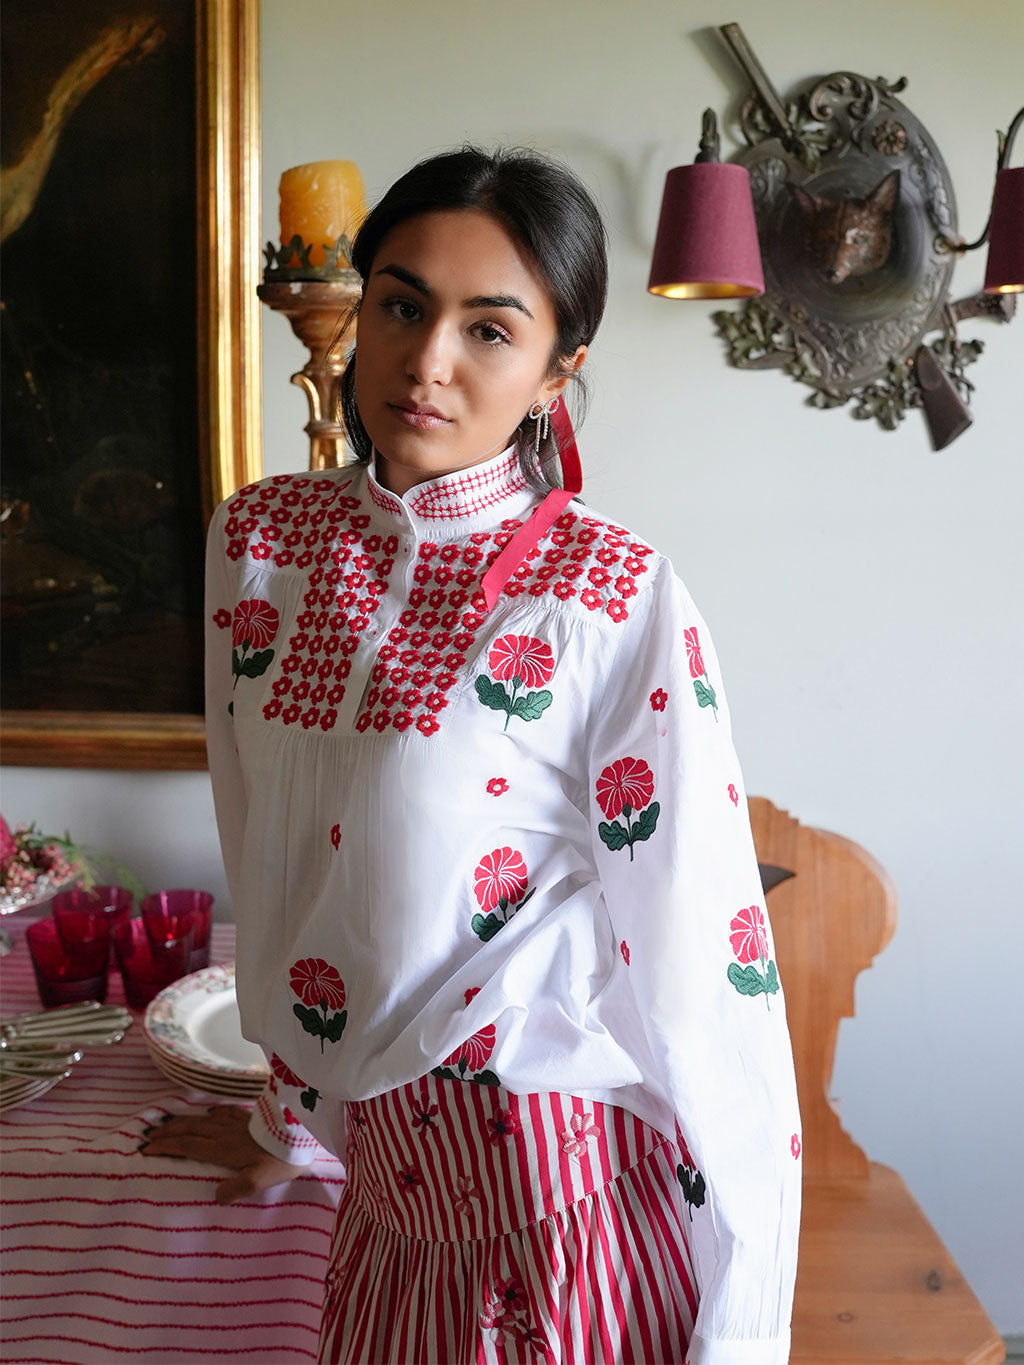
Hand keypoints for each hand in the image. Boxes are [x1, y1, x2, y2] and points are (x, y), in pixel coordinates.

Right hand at [139, 1103, 310, 1203]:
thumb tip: (215, 1196)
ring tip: (168, 1122)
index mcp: (223, 1150)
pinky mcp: (250, 1118)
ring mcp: (237, 1124)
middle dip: (168, 1132)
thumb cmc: (280, 1159)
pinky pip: (225, 1113)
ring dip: (183, 1122)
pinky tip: (209, 1113)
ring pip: (203, 1121)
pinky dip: (212, 1113)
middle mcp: (225, 1134)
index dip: (167, 1147)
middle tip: (149, 1135)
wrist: (302, 1132)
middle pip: (190, 1131)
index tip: (147, 1148)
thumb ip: (235, 1189)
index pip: (188, 1147)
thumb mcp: (258, 1181)